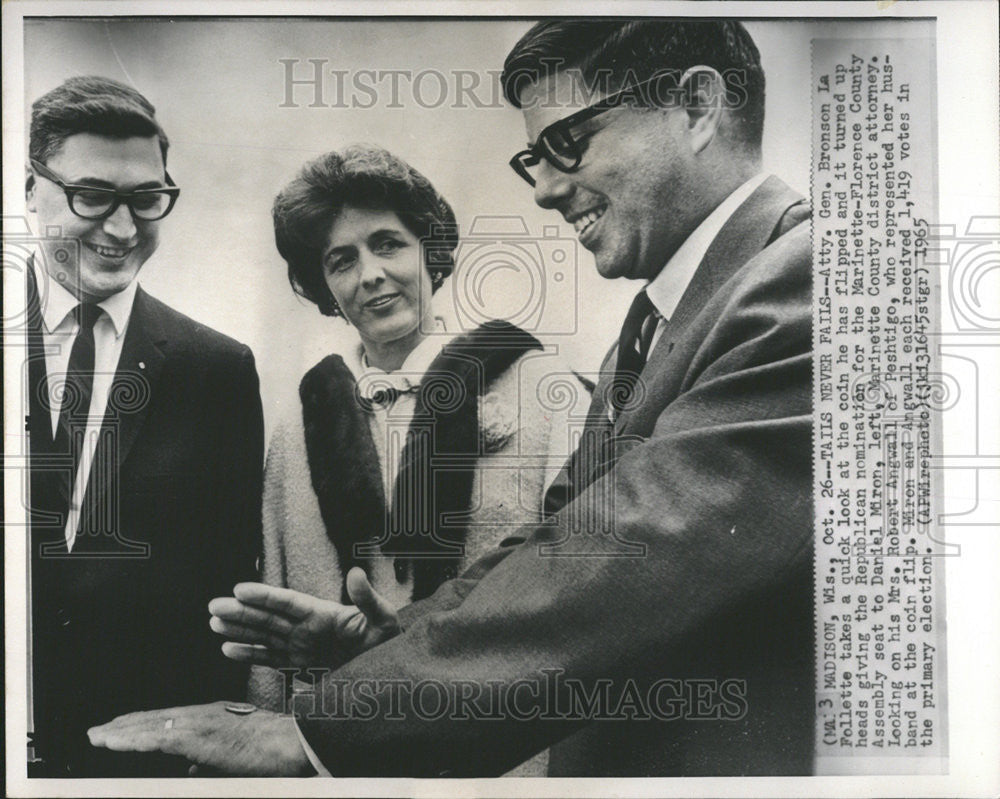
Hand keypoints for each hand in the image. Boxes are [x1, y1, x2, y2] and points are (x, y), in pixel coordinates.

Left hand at [87, 702, 312, 776]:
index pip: (169, 720)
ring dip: (121, 731)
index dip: (142, 724)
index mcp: (213, 718)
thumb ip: (211, 760)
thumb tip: (192, 768)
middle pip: (155, 718)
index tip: (120, 729)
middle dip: (125, 725)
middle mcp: (203, 714)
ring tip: (98, 736)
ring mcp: (200, 723)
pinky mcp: (198, 736)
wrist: (294, 743)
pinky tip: (114, 741)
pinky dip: (132, 738)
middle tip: (98, 731)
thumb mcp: (237, 755)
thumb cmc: (274, 750)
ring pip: (151, 725)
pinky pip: (156, 736)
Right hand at [208, 567, 400, 668]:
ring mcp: (300, 647)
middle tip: (214, 606)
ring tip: (214, 623)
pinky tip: (228, 649)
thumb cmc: (387, 644)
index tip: (239, 589)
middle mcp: (306, 628)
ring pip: (263, 636)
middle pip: (268, 618)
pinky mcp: (299, 667)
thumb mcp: (383, 619)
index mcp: (322, 614)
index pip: (288, 602)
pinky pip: (269, 660)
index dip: (264, 596)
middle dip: (241, 612)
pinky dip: (249, 655)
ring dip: (239, 630)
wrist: (388, 677)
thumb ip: (367, 599)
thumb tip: (355, 572)